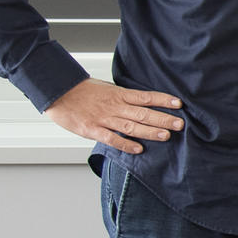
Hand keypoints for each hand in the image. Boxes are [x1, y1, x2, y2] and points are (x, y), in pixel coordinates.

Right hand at [43, 79, 182, 153]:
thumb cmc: (83, 91)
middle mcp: (115, 106)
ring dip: (150, 131)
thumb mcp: (107, 88)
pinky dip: (126, 144)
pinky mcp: (93, 130)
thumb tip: (143, 102)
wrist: (58, 92)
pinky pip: (112, 138)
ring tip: (166, 135)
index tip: (179, 104)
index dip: (163, 100)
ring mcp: (104, 119)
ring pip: (131, 126)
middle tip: (179, 124)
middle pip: (143, 112)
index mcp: (119, 94)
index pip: (146, 96)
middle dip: (163, 118)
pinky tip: (139, 149)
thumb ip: (124, 97)